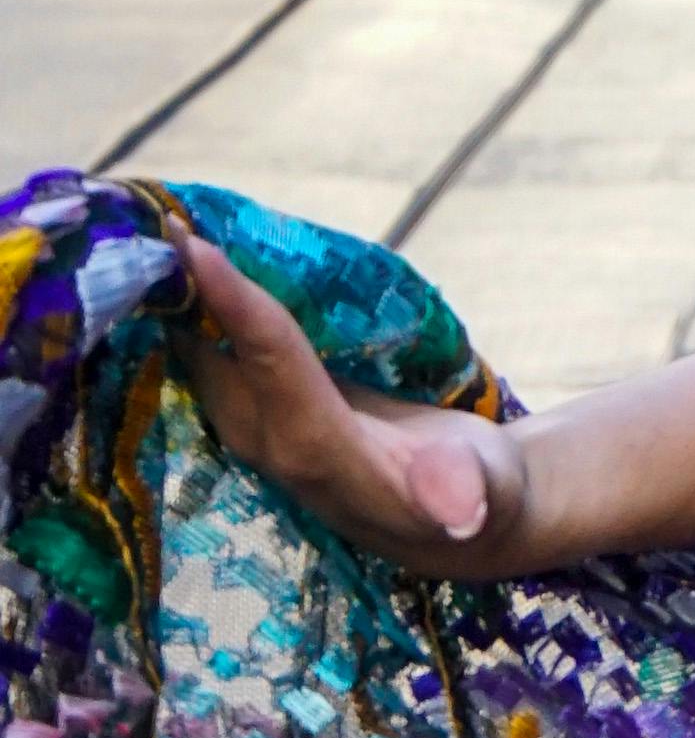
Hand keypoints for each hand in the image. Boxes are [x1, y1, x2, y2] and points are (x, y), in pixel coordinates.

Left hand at [175, 230, 529, 574]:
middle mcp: (275, 447)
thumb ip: (465, 492)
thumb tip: (461, 510)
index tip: (196, 245)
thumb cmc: (480, 491)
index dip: (237, 308)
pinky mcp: (260, 419)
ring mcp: (260, 436)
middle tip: (164, 212)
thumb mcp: (487, 490)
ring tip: (165, 229)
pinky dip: (200, 314)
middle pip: (213, 359)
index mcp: (327, 455)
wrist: (458, 525)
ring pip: (205, 358)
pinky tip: (191, 270)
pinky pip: (218, 357)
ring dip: (184, 301)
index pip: (270, 368)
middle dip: (186, 294)